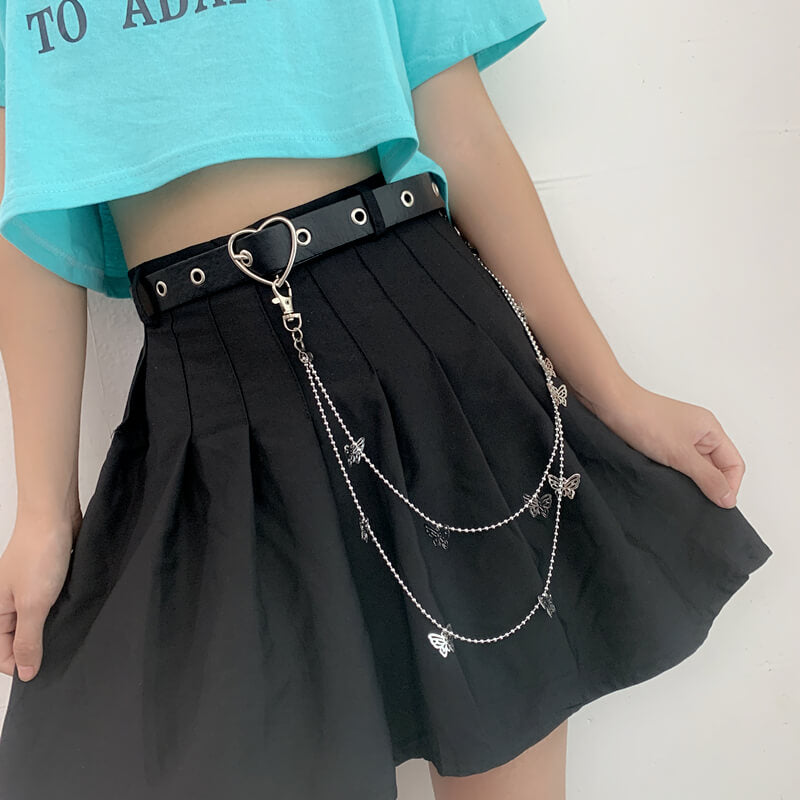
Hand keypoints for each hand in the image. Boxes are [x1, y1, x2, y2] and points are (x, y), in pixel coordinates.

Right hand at [0, 509, 79, 681]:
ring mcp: (29, 588)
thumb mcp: (32, 605)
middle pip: (20, 638)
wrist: (54, 516)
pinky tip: (76, 610)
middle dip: (39, 646)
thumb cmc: (38, 554)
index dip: (20, 664)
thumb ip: (27, 639)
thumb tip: (24, 672)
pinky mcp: (48, 578)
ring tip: (71, 629)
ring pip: (38, 620)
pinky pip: (53, 603)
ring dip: (53, 626)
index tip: (44, 668)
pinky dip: (62, 608)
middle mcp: (8, 601)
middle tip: (62, 649)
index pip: (1, 652)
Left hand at [586, 383, 744, 508]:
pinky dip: (673, 474)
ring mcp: (678, 436)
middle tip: (696, 504)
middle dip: (709, 486)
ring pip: (694, 467)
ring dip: (689, 481)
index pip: (734, 464)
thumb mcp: (680, 454)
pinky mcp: (660, 441)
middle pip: (716, 466)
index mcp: (711, 429)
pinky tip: (664, 483)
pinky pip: (676, 463)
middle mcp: (698, 432)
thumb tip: (728, 499)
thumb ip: (707, 478)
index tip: (716, 505)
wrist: (609, 404)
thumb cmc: (645, 420)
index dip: (729, 486)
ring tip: (678, 494)